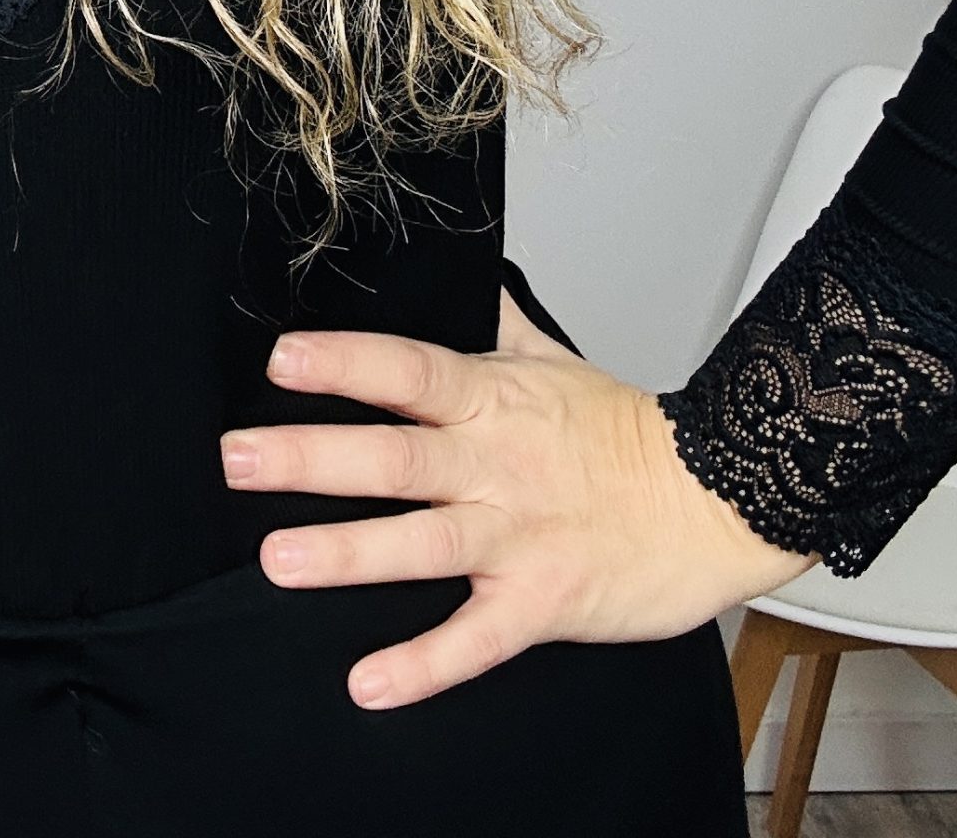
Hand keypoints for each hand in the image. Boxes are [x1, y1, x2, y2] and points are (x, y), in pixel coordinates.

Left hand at [219, 291, 817, 707]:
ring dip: (347, 552)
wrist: (717, 500)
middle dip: (311, 457)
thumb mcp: (554, 358)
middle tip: (238, 459)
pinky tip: (369, 682)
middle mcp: (494, 465)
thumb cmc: (630, 432)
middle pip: (393, 454)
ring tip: (278, 559)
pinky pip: (476, 639)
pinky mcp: (542, 603)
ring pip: (421, 542)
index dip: (344, 363)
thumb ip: (494, 321)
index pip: (406, 369)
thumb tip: (461, 274)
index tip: (282, 360)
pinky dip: (424, 664)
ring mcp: (517, 536)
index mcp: (492, 401)